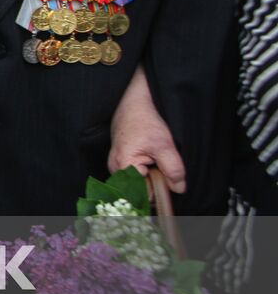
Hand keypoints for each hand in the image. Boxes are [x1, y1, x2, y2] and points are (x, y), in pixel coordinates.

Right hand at [109, 67, 185, 194]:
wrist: (136, 100)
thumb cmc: (146, 119)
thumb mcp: (165, 145)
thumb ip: (174, 170)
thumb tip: (179, 188)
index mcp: (123, 166)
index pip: (144, 193)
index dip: (160, 188)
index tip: (169, 178)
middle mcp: (114, 167)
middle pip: (139, 188)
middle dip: (155, 181)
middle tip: (164, 165)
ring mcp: (115, 162)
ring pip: (138, 179)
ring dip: (151, 174)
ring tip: (157, 157)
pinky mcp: (120, 157)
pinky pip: (135, 171)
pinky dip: (146, 167)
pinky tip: (151, 155)